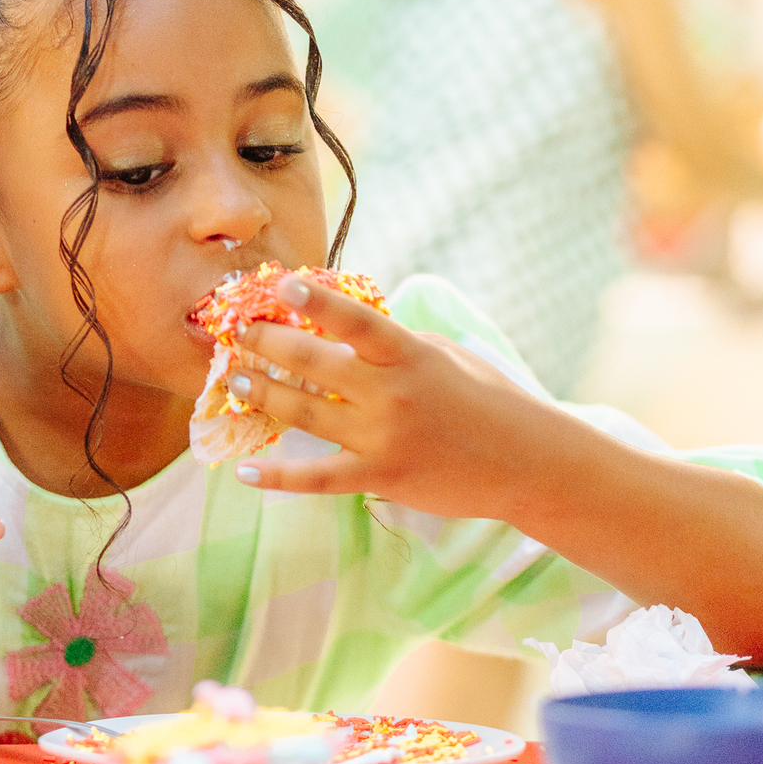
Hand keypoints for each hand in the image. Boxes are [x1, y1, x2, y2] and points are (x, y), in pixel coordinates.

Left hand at [226, 273, 549, 512]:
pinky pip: (318, 478)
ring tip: (237, 383)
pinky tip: (245, 473)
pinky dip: (278, 478)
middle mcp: (392, 394)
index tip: (281, 285)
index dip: (317, 301)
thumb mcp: (442, 354)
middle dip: (268, 344)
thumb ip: (392, 342)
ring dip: (265, 396)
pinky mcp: (380, 478)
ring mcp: (383, 438)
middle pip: (314, 363)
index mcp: (409, 355)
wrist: (525, 462)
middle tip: (237, 333)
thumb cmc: (485, 398)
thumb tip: (340, 326)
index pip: (356, 321)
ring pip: (306, 414)